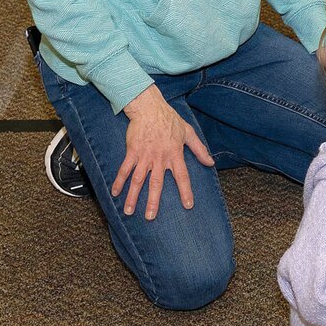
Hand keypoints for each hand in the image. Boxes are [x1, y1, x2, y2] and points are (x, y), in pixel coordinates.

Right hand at [111, 84, 214, 219]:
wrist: (149, 107)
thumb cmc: (170, 119)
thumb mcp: (188, 133)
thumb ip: (200, 149)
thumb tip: (211, 162)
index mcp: (175, 154)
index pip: (182, 176)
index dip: (186, 191)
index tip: (188, 205)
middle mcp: (160, 158)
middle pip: (157, 184)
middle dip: (153, 202)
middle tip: (151, 218)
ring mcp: (144, 156)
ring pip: (138, 180)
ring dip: (133, 196)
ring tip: (129, 211)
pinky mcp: (132, 151)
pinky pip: (125, 169)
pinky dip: (119, 181)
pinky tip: (114, 193)